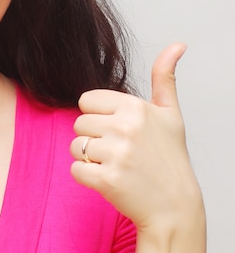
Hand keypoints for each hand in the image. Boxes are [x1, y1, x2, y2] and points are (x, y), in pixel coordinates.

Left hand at [70, 43, 201, 230]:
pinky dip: (87, 177)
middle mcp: (125, 127)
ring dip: (89, 158)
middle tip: (121, 152)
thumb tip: (177, 44)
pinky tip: (110, 180)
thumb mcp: (170, 114)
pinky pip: (75, 170)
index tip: (120, 131)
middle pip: (79, 124)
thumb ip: (165, 78)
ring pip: (75, 146)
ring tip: (116, 166)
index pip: (86, 101)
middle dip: (94, 138)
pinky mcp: (106, 179)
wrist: (174, 207)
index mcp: (135, 107)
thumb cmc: (169, 158)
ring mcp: (116, 154)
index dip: (99, 117)